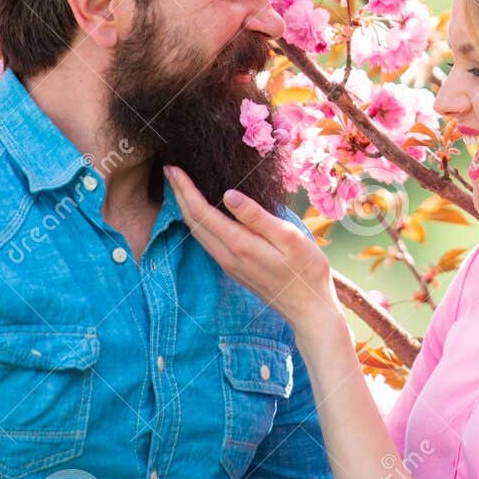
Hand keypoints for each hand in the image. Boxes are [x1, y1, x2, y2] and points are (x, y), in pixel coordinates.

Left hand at [164, 165, 341, 337]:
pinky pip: (207, 241)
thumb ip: (257, 217)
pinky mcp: (235, 269)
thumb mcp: (289, 238)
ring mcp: (229, 265)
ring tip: (180, 188)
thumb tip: (228, 195)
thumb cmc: (306, 270)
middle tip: (169, 171)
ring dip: (185, 209)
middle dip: (179, 195)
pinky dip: (198, 222)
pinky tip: (201, 213)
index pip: (202, 212)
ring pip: (197, 234)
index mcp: (239, 245)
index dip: (185, 189)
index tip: (173, 168)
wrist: (309, 309)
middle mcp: (227, 256)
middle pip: (193, 222)